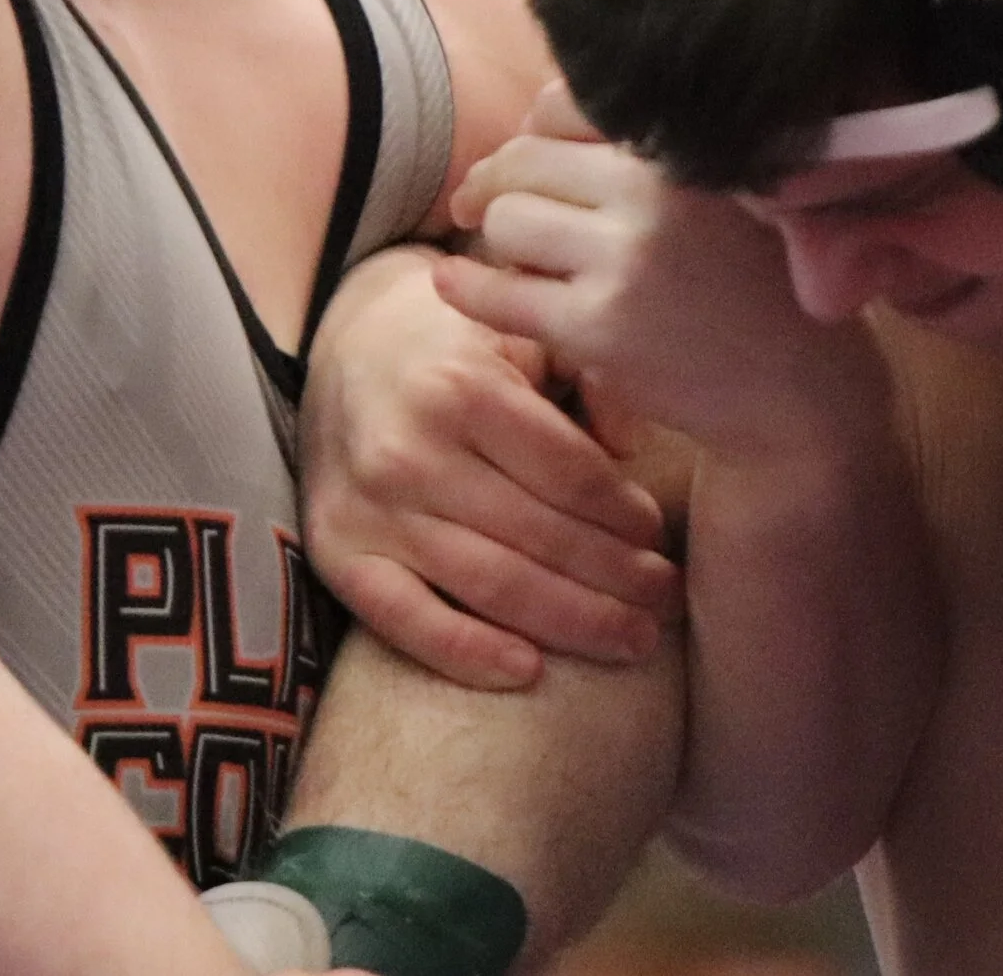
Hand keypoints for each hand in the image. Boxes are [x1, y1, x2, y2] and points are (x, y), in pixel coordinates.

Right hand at [299, 247, 678, 690]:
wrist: (351, 345)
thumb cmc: (459, 345)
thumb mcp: (525, 332)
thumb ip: (589, 374)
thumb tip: (633, 445)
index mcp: (463, 387)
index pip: (568, 473)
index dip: (625, 514)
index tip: (660, 536)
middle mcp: (409, 450)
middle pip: (538, 535)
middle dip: (616, 578)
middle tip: (667, 601)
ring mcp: (369, 508)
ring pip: (488, 584)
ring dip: (572, 620)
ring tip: (633, 640)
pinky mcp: (335, 552)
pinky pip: (403, 620)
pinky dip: (466, 653)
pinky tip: (530, 671)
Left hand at [443, 85, 888, 460]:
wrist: (801, 389)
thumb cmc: (757, 282)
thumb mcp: (722, 188)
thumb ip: (641, 151)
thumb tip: (528, 121)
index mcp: (683, 145)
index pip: (563, 104)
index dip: (531, 131)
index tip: (526, 160)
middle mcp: (654, 189)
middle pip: (523, 159)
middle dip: (493, 182)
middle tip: (477, 203)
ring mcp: (626, 259)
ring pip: (507, 221)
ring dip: (496, 238)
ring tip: (515, 258)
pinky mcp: (600, 328)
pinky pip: (499, 295)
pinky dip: (465, 288)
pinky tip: (453, 283)